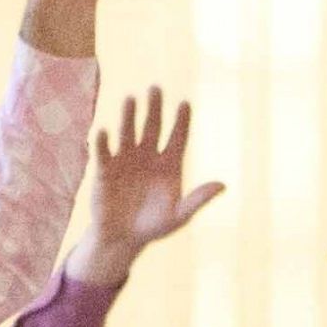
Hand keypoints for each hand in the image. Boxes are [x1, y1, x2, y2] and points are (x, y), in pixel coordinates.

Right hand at [69, 88, 224, 289]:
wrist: (122, 238)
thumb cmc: (153, 227)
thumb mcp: (178, 217)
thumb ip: (198, 200)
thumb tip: (223, 185)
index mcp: (169, 164)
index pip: (178, 137)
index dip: (182, 121)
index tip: (185, 103)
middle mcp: (147, 156)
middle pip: (152, 126)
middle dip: (154, 108)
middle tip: (155, 88)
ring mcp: (126, 160)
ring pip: (128, 132)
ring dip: (129, 116)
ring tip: (131, 99)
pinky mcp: (105, 169)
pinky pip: (104, 153)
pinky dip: (103, 142)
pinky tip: (105, 132)